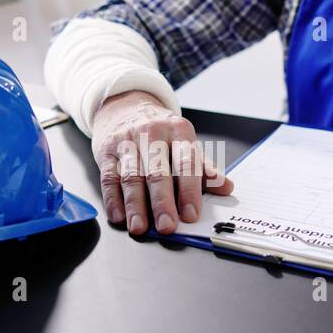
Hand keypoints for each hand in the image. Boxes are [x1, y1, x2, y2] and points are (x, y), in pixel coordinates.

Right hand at [91, 90, 233, 234]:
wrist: (125, 105)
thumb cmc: (160, 131)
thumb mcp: (185, 142)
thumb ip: (204, 167)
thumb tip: (226, 187)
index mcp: (179, 131)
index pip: (186, 162)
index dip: (189, 191)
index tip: (191, 214)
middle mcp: (152, 133)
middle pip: (158, 172)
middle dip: (162, 202)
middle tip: (167, 226)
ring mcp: (127, 141)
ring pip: (132, 176)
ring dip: (135, 205)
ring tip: (139, 227)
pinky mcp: (106, 150)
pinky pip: (109, 177)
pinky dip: (113, 199)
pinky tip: (119, 215)